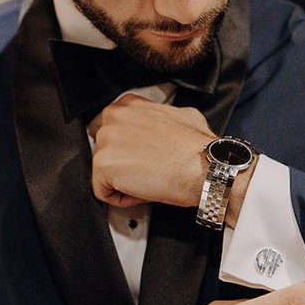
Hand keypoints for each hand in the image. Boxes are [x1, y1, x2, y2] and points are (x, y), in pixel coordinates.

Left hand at [89, 94, 212, 209]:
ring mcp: (105, 141)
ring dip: (123, 181)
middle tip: (146, 170)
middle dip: (122, 163)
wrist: (203, 167)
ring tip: (148, 180)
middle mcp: (113, 117)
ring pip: (103, 170)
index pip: (111, 129)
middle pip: (104, 149)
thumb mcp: (182, 116)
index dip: (127, 148)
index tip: (142, 156)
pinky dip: (122, 198)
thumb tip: (164, 123)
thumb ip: (160, 117)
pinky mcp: (102, 165)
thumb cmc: (196, 147)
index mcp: (129, 105)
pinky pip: (103, 191)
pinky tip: (143, 190)